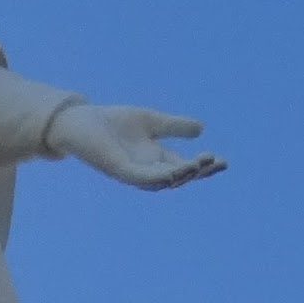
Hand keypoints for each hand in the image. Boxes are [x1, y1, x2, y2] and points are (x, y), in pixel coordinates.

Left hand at [48, 98, 223, 191]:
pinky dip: (158, 176)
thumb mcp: (151, 121)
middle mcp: (146, 170)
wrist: (80, 122)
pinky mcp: (118, 170)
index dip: (204, 166)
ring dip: (182, 175)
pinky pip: (141, 177)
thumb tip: (201, 129)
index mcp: (156, 160)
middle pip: (178, 177)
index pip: (185, 167)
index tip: (223, 161)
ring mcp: (133, 172)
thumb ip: (174, 127)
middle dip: (198, 172)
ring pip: (162, 181)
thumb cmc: (112, 124)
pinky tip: (173, 171)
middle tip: (216, 162)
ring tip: (200, 165)